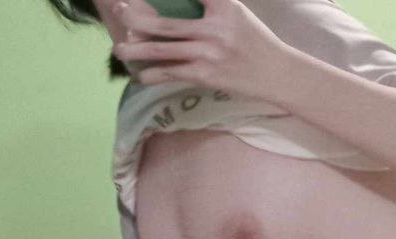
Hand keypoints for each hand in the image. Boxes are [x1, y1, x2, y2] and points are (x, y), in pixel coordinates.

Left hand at [113, 0, 288, 100]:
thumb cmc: (253, 40)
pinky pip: (174, 73)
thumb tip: (177, 6)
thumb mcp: (234, 12)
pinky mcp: (207, 76)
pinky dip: (155, 75)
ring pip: (164, 50)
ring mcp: (209, 53)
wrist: (276, 73)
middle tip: (119, 12)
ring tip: (119, 49)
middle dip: (136, 19)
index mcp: (221, 5)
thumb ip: (208, 5)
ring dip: (137, 51)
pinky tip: (141, 75)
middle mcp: (214, 28)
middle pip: (165, 23)